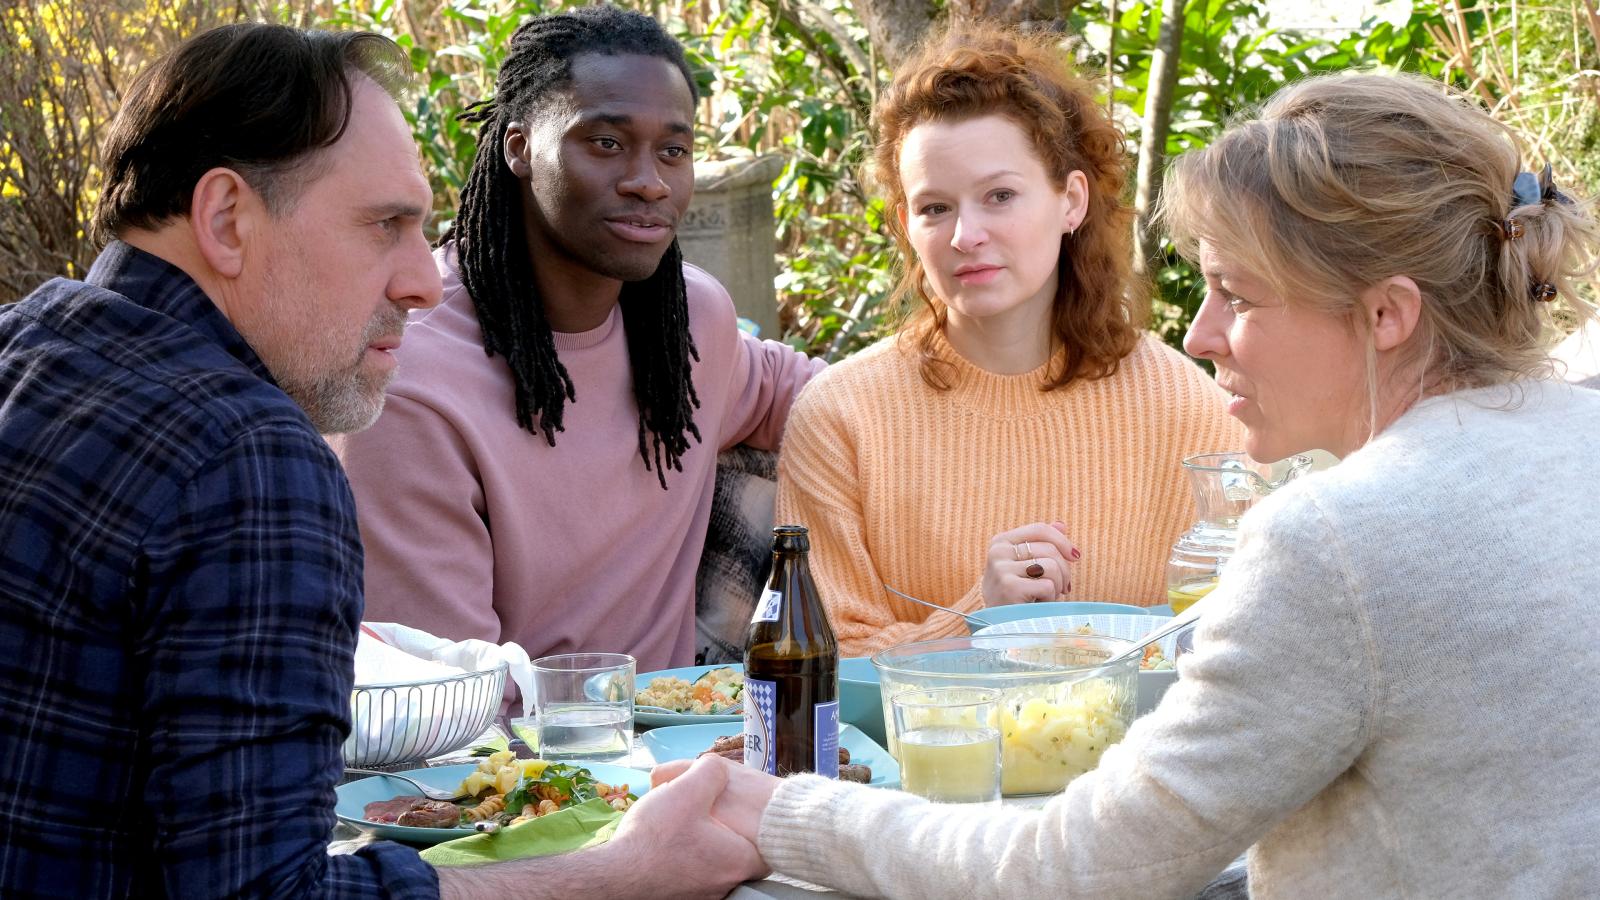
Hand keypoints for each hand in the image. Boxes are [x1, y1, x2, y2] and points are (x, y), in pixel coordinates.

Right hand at [606, 755, 769, 896]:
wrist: (614, 878)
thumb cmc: (653, 839)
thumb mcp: (686, 790)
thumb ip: (712, 772)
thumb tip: (718, 769)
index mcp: (738, 861)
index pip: (768, 848)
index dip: (760, 827)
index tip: (748, 814)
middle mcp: (726, 883)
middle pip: (741, 855)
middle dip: (729, 832)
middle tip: (713, 815)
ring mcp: (705, 895)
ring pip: (716, 864)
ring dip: (706, 845)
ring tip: (686, 825)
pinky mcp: (683, 897)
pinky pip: (695, 874)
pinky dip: (688, 859)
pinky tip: (670, 844)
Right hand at [980, 521, 1079, 605]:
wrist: (997, 624)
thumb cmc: (1015, 593)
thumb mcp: (1024, 565)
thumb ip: (1040, 543)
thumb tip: (1061, 524)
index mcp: (1002, 541)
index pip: (1040, 529)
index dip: (1062, 541)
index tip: (1075, 556)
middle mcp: (998, 552)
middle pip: (1049, 549)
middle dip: (1064, 570)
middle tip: (1062, 587)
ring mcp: (1002, 570)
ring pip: (1050, 566)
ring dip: (1057, 585)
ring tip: (1046, 596)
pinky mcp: (1010, 588)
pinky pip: (1047, 586)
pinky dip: (1050, 598)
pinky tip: (1038, 604)